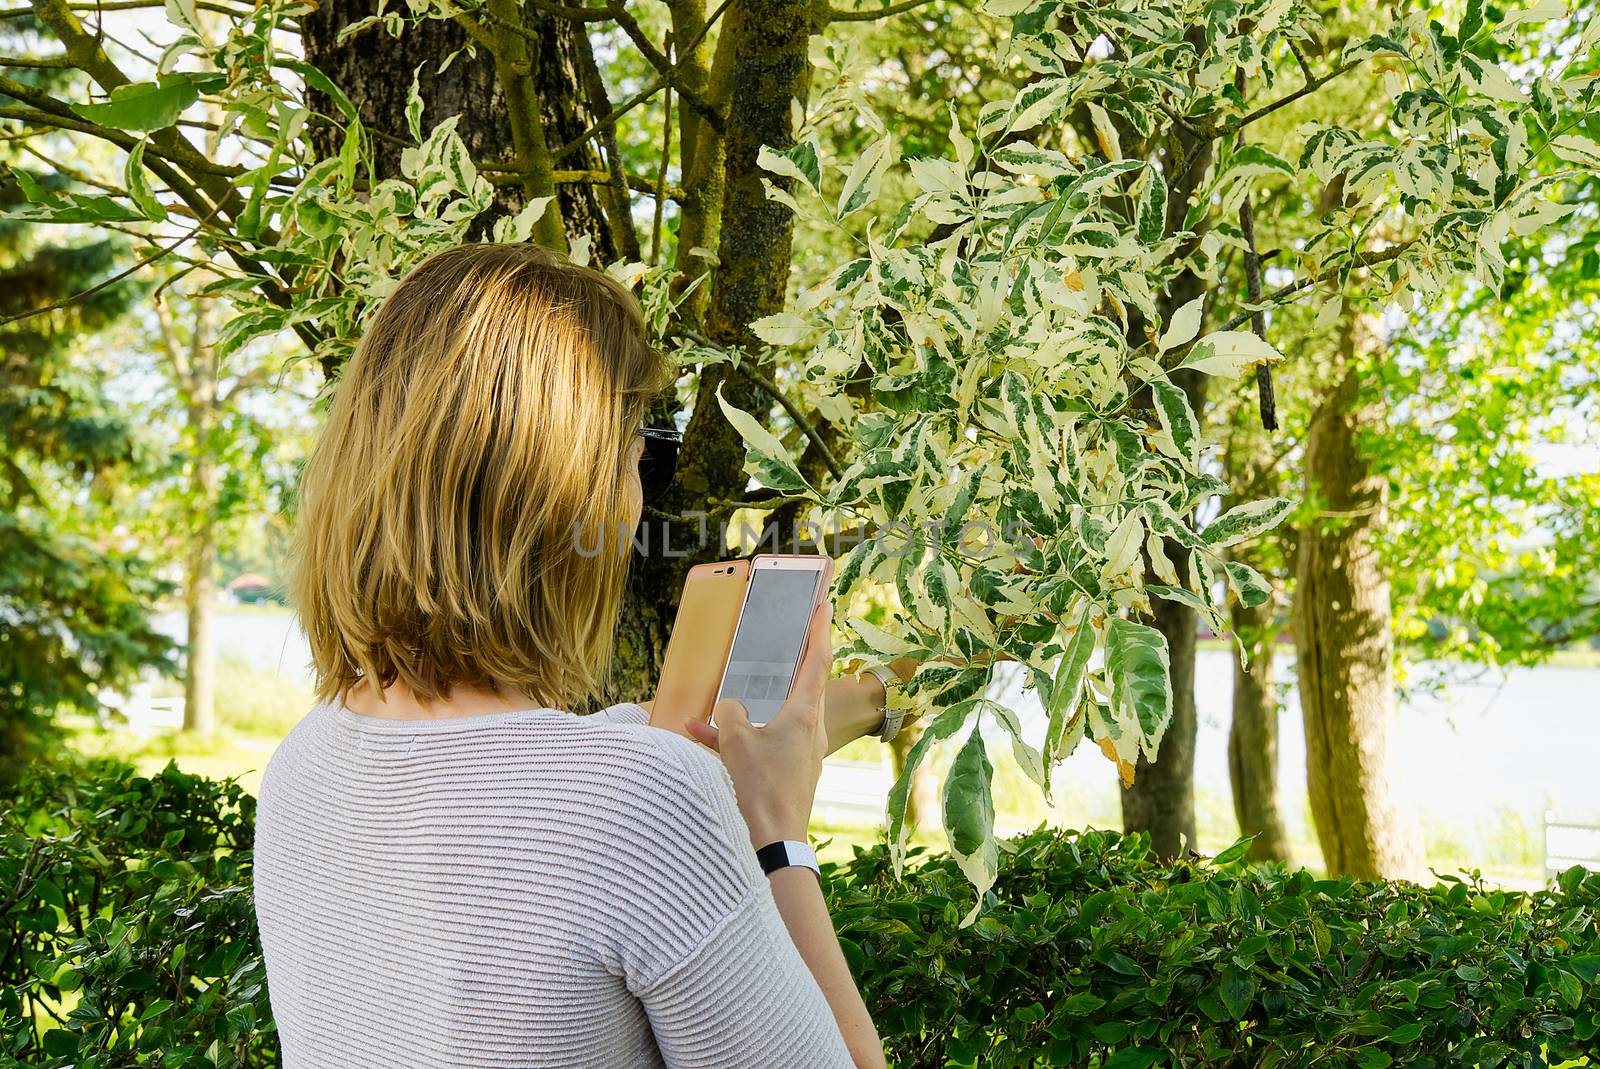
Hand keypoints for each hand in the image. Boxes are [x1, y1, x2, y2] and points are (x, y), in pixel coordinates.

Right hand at [685, 600, 832, 845]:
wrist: (774, 844)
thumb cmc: (761, 789)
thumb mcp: (737, 742)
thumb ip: (730, 715)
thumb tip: (728, 708)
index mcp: (804, 714)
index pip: (817, 661)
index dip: (819, 630)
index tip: (824, 604)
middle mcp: (809, 730)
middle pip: (804, 684)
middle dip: (794, 660)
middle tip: (790, 634)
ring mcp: (800, 752)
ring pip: (777, 714)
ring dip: (752, 704)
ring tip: (725, 693)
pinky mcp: (787, 772)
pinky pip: (763, 742)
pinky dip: (740, 737)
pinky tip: (702, 736)